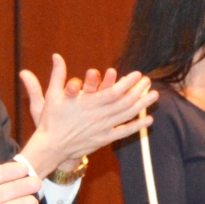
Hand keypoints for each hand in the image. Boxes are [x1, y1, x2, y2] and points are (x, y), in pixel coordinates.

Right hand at [17, 55, 156, 175]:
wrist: (50, 147)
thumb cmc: (51, 120)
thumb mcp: (52, 95)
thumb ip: (57, 75)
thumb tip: (56, 56)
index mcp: (87, 104)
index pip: (112, 92)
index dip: (127, 83)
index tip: (137, 74)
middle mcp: (98, 116)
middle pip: (124, 103)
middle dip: (138, 91)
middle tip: (148, 81)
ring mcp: (102, 129)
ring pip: (126, 116)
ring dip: (142, 105)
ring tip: (154, 95)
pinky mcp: (103, 139)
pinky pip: (123, 132)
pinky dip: (137, 126)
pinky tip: (149, 119)